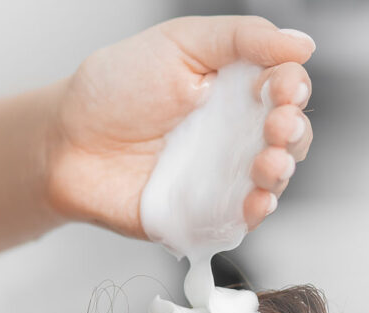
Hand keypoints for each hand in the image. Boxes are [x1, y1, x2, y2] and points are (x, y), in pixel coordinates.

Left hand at [45, 15, 314, 237]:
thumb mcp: (181, 42)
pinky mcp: (205, 213)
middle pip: (290, 136)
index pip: (285, 88)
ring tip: (268, 162)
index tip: (282, 88)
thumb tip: (301, 44)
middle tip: (277, 125)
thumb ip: (242, 38)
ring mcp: (222, 175)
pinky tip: (256, 199)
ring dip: (281, 171)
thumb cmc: (114, 90)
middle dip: (293, 132)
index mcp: (235, 88)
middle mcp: (235, 132)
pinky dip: (256, 212)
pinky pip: (242, 219)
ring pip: (273, 178)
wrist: (68, 142)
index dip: (292, 89)